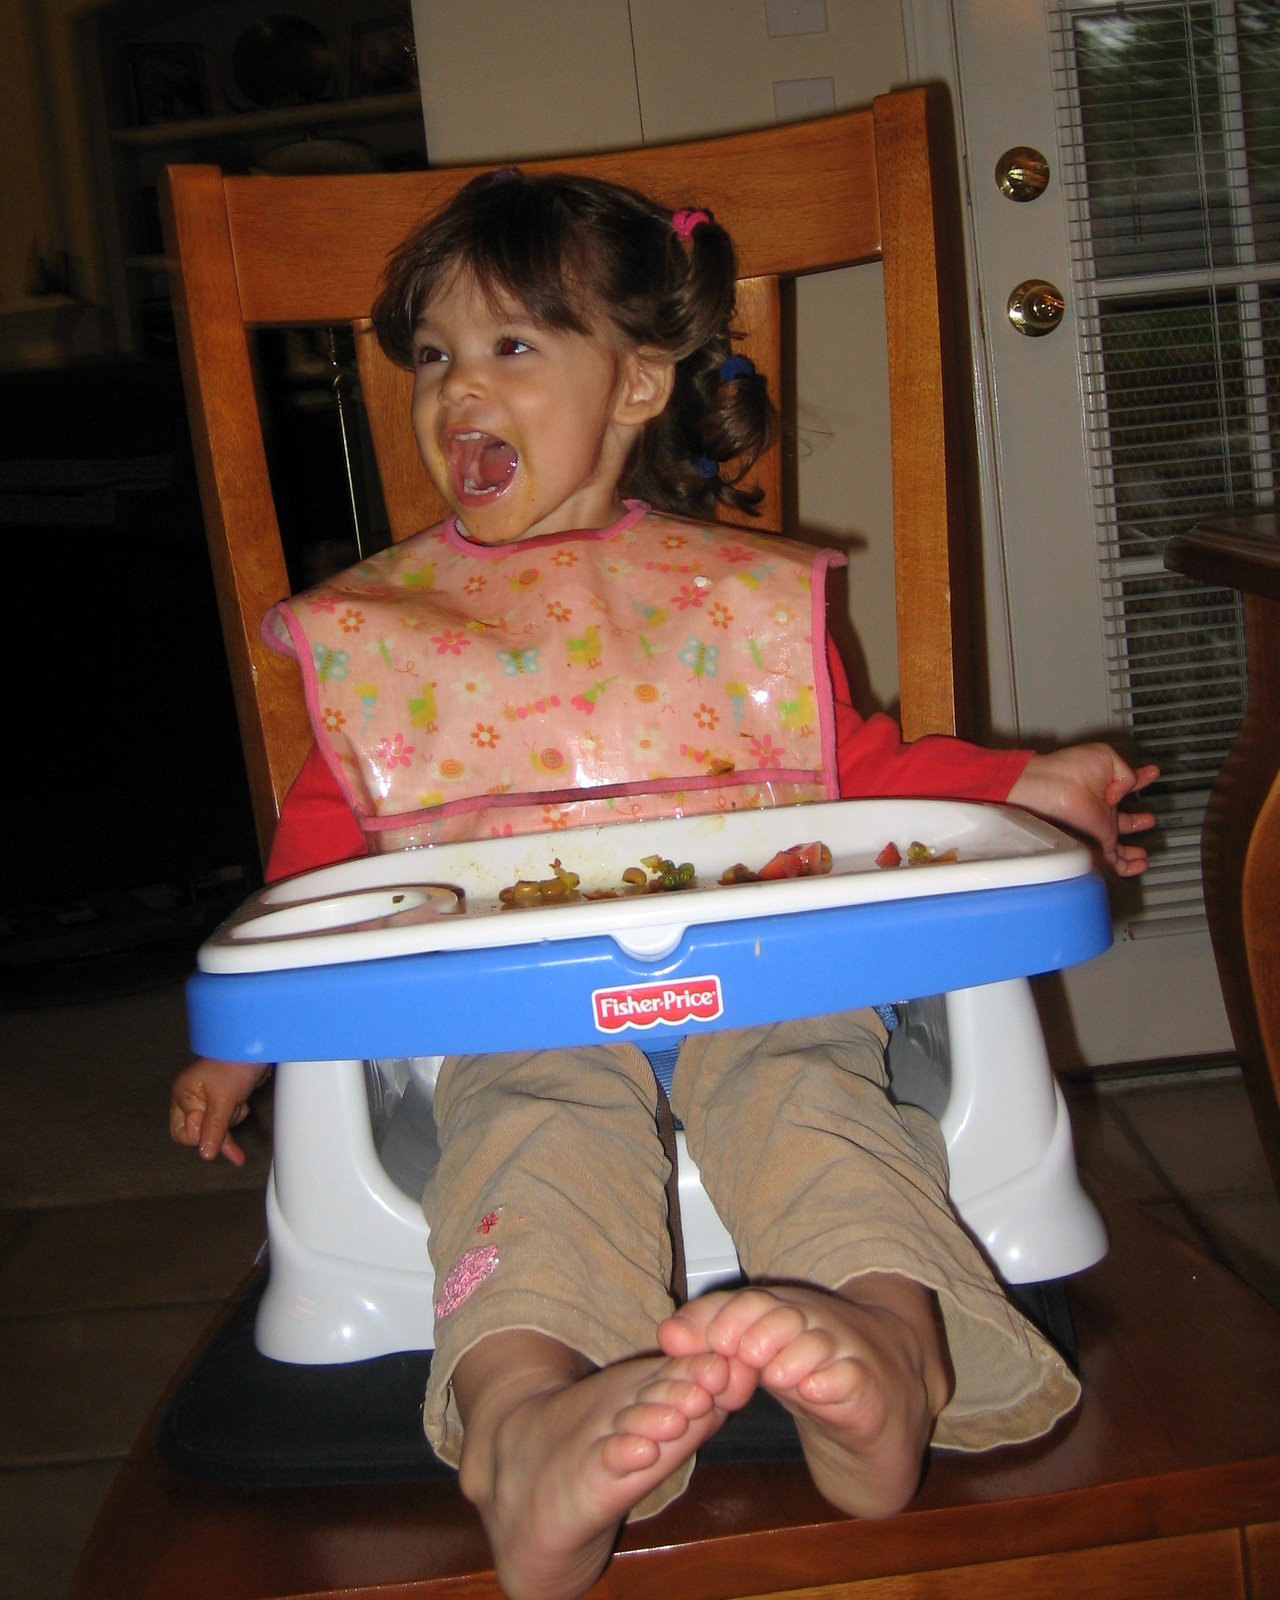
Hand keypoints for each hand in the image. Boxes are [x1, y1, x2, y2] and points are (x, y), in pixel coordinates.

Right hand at [169, 1058, 269, 1164]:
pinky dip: (230, 1137)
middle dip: (214, 1133)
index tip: (214, 1123)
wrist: (258, 1048)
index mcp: (183, 1095)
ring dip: (229, 1123)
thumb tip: (204, 1154)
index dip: (199, 1134)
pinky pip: (223, 1126)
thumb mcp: (224, 1099)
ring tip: (239, 1103)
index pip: (182, 1132)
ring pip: (213, 1131)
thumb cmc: (235, 1065)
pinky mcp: (224, 1102)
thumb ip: (213, 1128)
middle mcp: (191, 1100)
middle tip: (227, 1124)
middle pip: (196, 1134)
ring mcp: (207, 1101)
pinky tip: (237, 1156)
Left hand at [1007, 743, 1158, 877]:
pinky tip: (1140, 863)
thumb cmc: (1071, 768)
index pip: (1126, 785)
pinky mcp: (1098, 843)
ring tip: (1144, 854)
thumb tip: (1128, 790)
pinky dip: (1128, 866)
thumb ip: (1127, 772)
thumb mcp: (1108, 757)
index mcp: (1105, 786)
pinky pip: (1114, 861)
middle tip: (1149, 820)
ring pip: (1118, 845)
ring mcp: (1099, 827)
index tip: (1151, 775)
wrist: (1052, 788)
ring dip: (1133, 851)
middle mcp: (1101, 808)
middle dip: (1137, 821)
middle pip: (1122, 820)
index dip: (1141, 780)